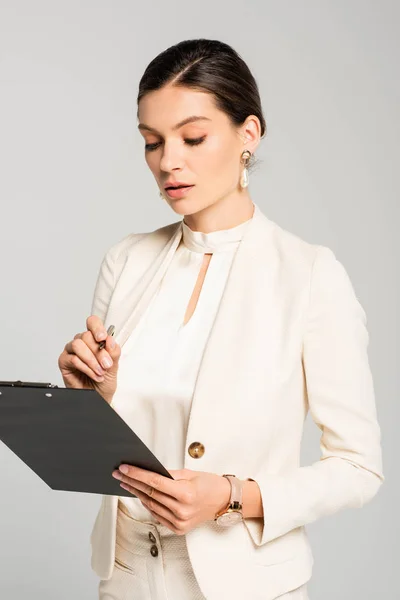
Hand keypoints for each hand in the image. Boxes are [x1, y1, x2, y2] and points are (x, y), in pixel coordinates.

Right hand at [58, 315, 120, 404]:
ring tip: (100, 371)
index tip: (103, 338)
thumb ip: (113, 352)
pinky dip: (86, 368)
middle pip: (86, 335)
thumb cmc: (104, 381)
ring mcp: (72, 351)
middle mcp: (83, 343)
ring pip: (78, 345)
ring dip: (91, 359)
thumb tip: (110, 340)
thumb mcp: (114, 367)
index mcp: (95, 339)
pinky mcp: (64, 362)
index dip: (97, 328)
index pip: (92, 323)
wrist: (99, 397)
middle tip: (106, 364)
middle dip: (98, 351)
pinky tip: (93, 374)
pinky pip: (73, 359)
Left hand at [112, 466, 231, 534]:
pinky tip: (140, 495)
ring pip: (150, 505)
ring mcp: (179, 522)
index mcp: (185, 494)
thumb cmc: (210, 484)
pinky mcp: (178, 528)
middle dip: (132, 482)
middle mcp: (181, 511)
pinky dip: (148, 504)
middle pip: (149, 494)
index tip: (124, 468)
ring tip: (126, 483)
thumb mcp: (190, 473)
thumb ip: (168, 474)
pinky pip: (157, 514)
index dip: (137, 474)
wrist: (224, 501)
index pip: (154, 482)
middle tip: (119, 474)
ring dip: (136, 493)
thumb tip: (148, 470)